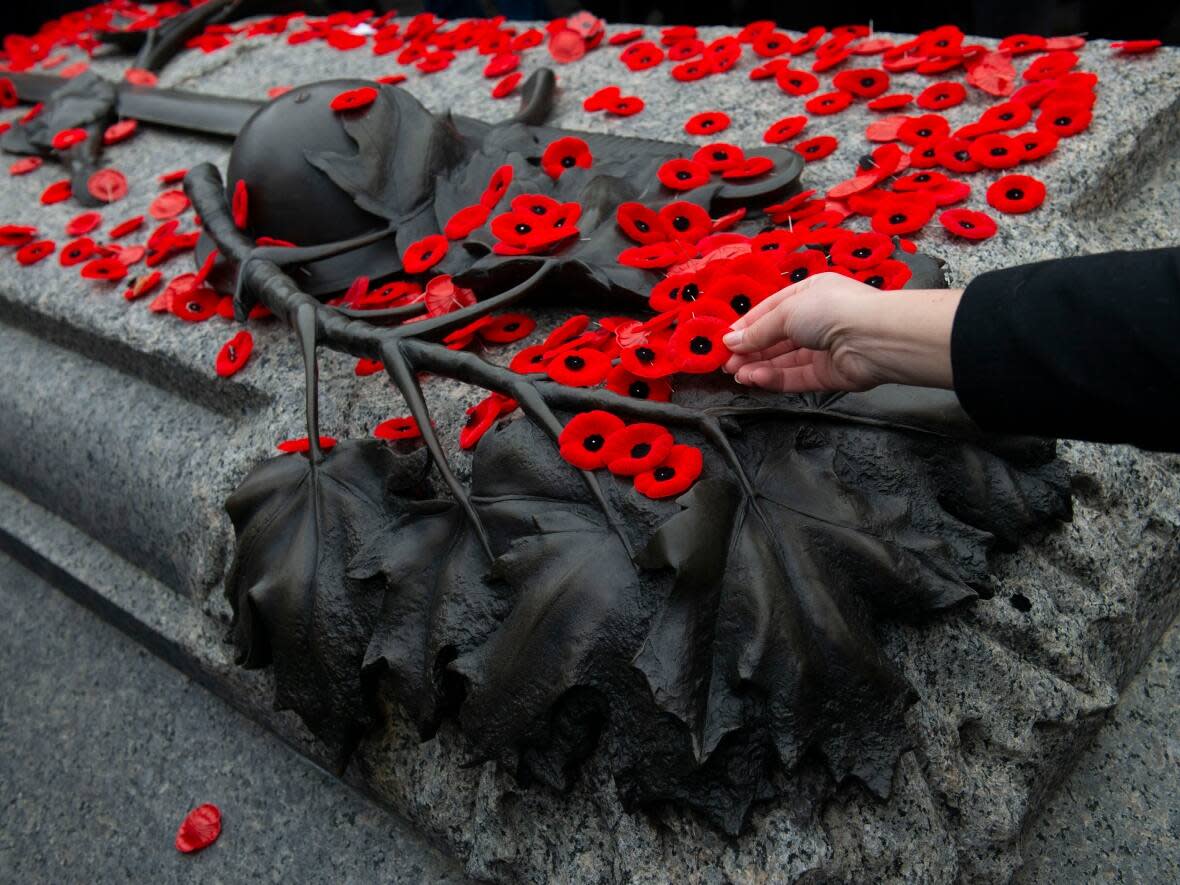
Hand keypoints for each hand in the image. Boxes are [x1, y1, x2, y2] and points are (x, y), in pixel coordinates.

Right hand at [721, 272, 961, 393]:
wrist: (872, 338)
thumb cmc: (829, 310)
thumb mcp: (786, 312)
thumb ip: (757, 331)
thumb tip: (729, 343)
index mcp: (810, 294)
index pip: (771, 310)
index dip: (747, 326)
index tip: (725, 341)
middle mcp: (817, 320)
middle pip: (776, 338)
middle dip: (750, 350)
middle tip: (725, 364)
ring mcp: (823, 349)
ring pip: (784, 360)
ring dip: (758, 366)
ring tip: (736, 374)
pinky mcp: (827, 374)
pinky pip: (796, 376)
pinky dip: (774, 378)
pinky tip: (755, 378)